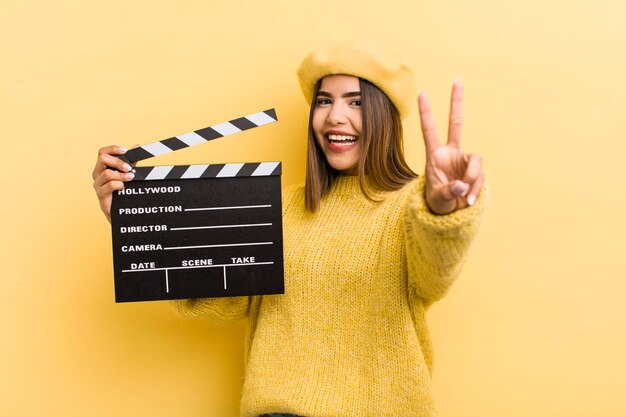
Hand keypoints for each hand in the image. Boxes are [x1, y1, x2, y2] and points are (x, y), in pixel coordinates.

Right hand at [92, 145, 134, 222]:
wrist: (119, 210)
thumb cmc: (121, 190)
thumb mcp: (126, 172)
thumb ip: (130, 160)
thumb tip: (137, 145)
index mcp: (102, 167)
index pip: (102, 152)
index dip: (113, 149)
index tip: (125, 151)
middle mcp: (97, 174)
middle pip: (102, 159)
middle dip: (118, 161)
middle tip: (129, 167)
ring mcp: (97, 184)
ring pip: (107, 173)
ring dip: (121, 175)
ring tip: (130, 178)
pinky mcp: (100, 194)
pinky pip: (109, 185)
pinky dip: (119, 184)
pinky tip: (124, 187)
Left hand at [418, 81, 484, 214]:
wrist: (451, 214)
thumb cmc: (438, 204)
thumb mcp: (437, 200)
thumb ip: (448, 192)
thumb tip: (461, 185)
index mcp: (435, 156)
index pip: (430, 130)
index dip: (426, 113)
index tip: (422, 92)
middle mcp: (451, 153)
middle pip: (456, 123)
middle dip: (456, 102)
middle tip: (457, 80)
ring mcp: (465, 161)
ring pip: (477, 163)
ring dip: (472, 180)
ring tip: (464, 198)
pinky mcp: (477, 171)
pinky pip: (480, 177)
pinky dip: (475, 189)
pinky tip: (467, 200)